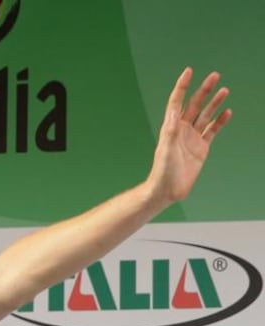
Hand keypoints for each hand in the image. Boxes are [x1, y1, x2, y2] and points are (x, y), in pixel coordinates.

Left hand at [147, 68, 231, 204]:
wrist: (168, 189)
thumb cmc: (163, 170)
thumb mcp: (166, 148)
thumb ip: (171, 130)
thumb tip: (174, 112)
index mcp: (171, 126)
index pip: (177, 101)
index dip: (182, 86)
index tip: (189, 71)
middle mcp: (182, 129)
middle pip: (194, 104)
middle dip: (204, 90)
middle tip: (215, 76)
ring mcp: (192, 138)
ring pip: (205, 115)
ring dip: (214, 103)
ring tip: (224, 90)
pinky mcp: (201, 148)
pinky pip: (212, 130)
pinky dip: (220, 121)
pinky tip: (227, 111)